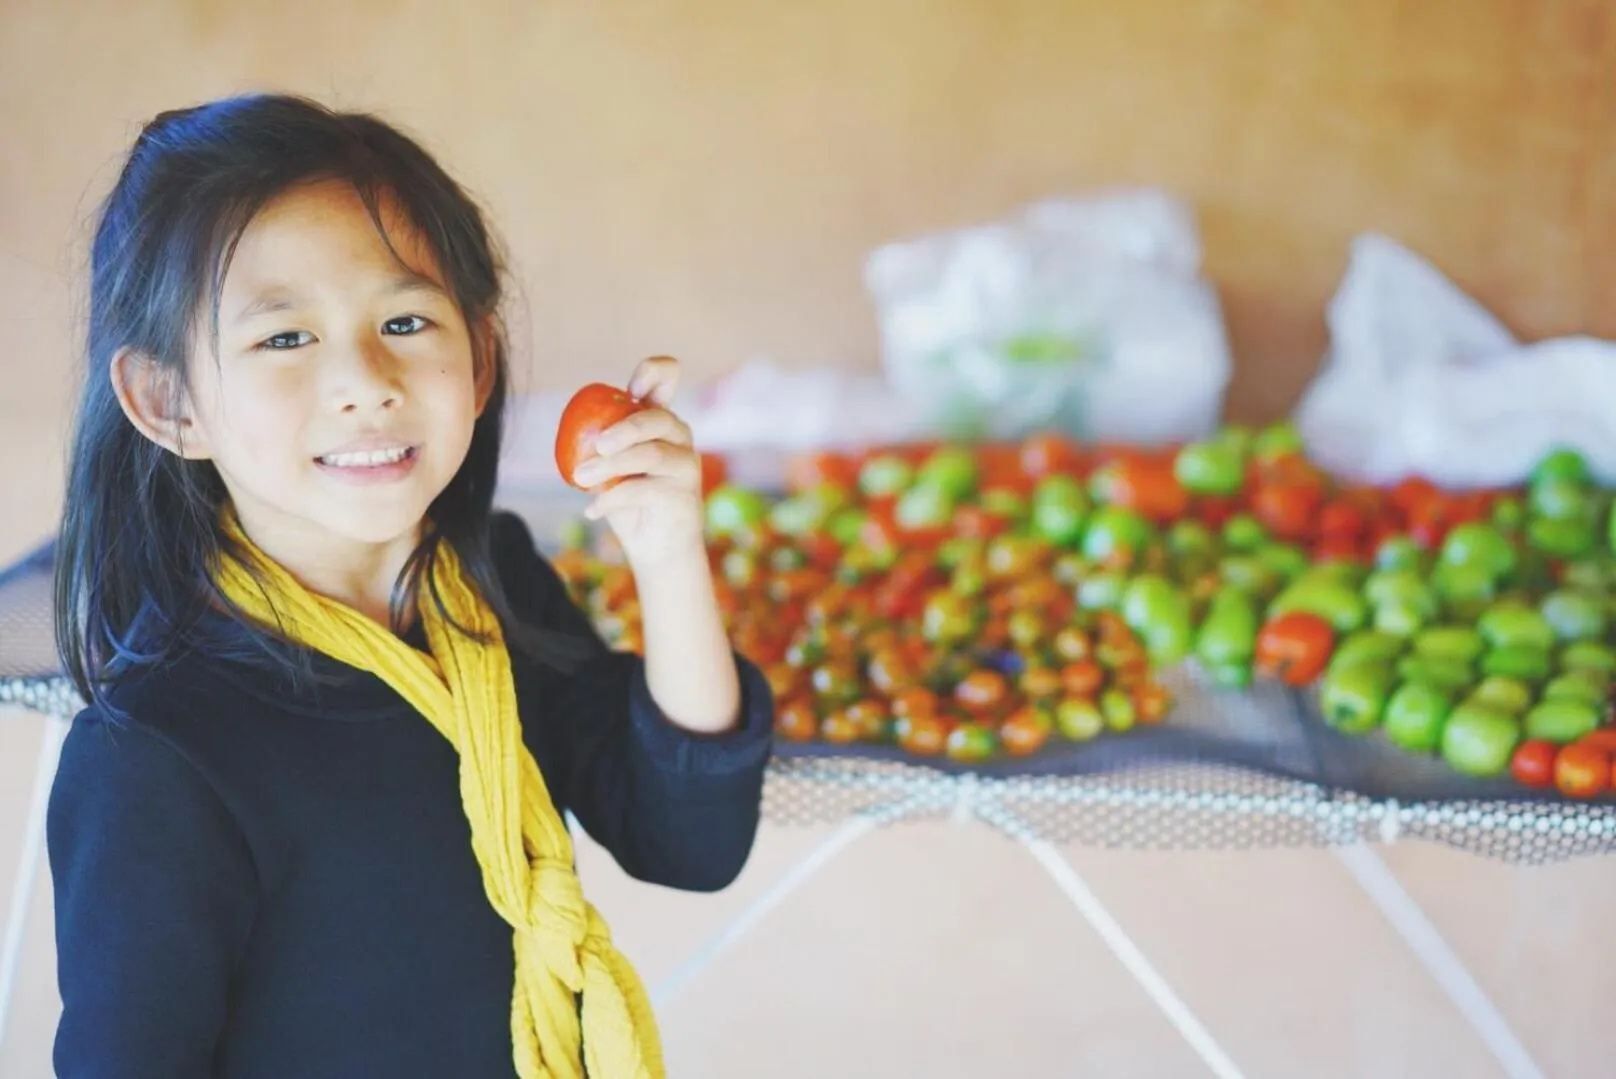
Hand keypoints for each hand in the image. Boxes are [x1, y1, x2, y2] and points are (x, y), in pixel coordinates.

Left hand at [572, 357, 704, 570]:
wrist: (657, 548)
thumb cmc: (630, 502)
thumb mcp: (612, 468)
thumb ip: (602, 445)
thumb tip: (573, 429)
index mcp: (660, 420)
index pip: (668, 378)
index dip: (654, 372)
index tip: (631, 389)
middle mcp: (680, 436)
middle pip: (658, 418)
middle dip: (624, 429)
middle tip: (597, 446)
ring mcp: (686, 465)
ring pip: (650, 455)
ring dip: (610, 466)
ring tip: (580, 479)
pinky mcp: (684, 495)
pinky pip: (643, 490)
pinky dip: (611, 499)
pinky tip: (592, 510)